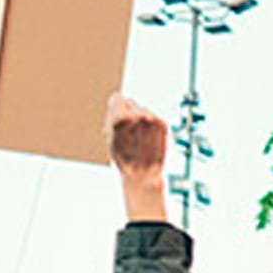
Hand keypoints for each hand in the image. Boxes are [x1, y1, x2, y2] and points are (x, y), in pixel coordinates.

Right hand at [104, 93, 167, 222]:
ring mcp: (152, 120)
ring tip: (138, 138)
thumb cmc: (124, 158)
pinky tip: (147, 139)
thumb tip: (117, 101)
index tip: (116, 118)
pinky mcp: (163, 124)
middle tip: (128, 131)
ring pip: (143, 110)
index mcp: (121, 118)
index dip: (114, 108)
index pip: (116, 98)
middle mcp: (138, 115)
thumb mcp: (110, 137)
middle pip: (130, 102)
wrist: (143, 174)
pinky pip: (153, 117)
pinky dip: (151, 126)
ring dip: (140, 120)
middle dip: (128, 113)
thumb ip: (111, 117)